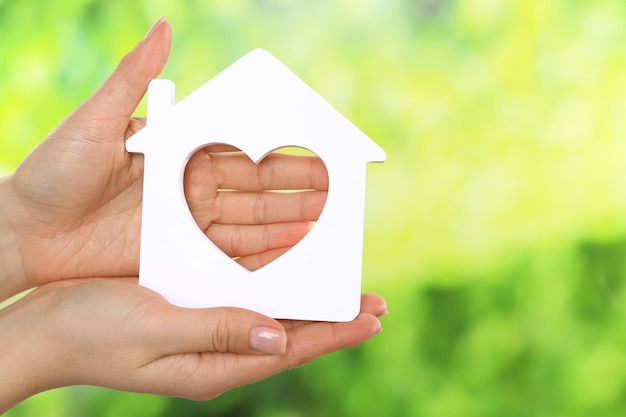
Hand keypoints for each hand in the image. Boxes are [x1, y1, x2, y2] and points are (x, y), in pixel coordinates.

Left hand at [0, 18, 326, 299]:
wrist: (24, 231)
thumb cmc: (53, 171)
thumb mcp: (94, 119)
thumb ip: (132, 77)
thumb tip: (164, 26)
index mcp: (180, 152)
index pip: (243, 153)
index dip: (281, 156)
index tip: (318, 156)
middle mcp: (190, 187)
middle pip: (255, 190)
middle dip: (297, 193)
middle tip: (337, 195)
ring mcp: (185, 224)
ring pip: (249, 223)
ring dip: (287, 224)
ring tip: (325, 224)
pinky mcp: (177, 255)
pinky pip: (226, 255)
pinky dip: (260, 253)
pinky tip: (290, 250)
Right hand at [0, 277, 385, 411]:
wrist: (44, 328)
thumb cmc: (91, 330)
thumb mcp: (156, 328)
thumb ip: (218, 330)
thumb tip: (279, 336)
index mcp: (213, 363)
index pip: (288, 350)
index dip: (332, 334)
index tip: (371, 318)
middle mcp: (216, 352)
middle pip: (288, 337)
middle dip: (331, 322)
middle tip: (373, 305)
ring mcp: (204, 334)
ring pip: (269, 318)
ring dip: (306, 304)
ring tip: (340, 291)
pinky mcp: (190, 313)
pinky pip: (242, 302)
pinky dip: (271, 289)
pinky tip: (283, 277)